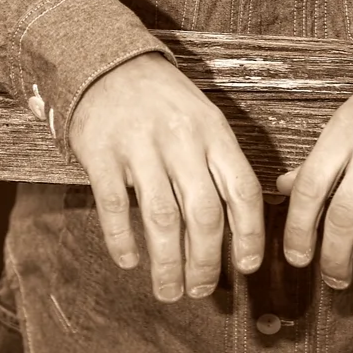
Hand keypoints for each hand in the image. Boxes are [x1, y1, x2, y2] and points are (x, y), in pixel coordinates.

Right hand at [68, 53, 263, 301]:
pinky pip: (113, 206)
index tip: (248, 266)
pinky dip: (122, 240)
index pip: (242, 190)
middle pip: (203, 213)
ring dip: (168, 263)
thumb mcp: (204, 118)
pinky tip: (129, 262)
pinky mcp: (102, 153)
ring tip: (169, 290)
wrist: (108, 63)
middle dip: (206, 261)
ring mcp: (140, 146)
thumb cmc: (164, 100)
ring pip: (161, 218)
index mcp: (214, 131)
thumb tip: (241, 224)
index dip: (249, 234)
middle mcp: (181, 140)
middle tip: (202, 290)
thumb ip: (221, 162)